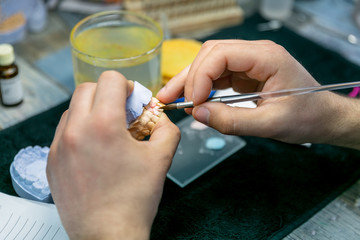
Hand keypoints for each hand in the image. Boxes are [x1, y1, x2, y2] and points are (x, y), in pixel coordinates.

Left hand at [47, 71, 179, 238]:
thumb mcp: (161, 158)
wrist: (108, 234)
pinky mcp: (51, 161)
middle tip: (122, 113)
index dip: (127, 85)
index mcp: (103, 125)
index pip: (109, 80)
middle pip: (87, 89)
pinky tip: (94, 150)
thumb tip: (159, 118)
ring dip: (92, 111)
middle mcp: (75, 130)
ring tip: (108, 133)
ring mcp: (58, 146)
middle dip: (108, 94)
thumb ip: (167, 128)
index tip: (133, 100)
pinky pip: (63, 132)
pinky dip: (80, 130)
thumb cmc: (134, 200)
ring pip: (72, 109)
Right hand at [157, 40, 359, 148]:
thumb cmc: (306, 117)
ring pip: (210, 63)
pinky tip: (192, 100)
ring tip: (172, 98)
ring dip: (190, 81)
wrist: (322, 117)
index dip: (200, 76)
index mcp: (266, 57)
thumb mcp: (271, 124)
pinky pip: (217, 75)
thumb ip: (233, 121)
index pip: (221, 54)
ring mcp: (249, 62)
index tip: (192, 102)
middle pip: (211, 54)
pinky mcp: (244, 74)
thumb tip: (199, 114)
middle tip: (170, 98)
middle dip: (188, 76)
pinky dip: (202, 87)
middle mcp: (255, 54)